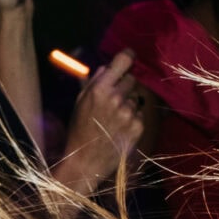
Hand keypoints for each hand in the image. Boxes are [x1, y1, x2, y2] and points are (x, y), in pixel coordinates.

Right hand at [52, 50, 142, 196]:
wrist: (85, 162)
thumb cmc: (79, 131)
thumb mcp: (79, 103)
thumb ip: (92, 83)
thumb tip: (105, 68)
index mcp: (100, 89)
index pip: (123, 61)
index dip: (128, 56)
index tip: (129, 56)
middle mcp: (117, 98)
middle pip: (131, 79)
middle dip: (124, 86)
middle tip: (114, 99)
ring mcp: (129, 113)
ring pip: (136, 98)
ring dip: (128, 104)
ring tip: (115, 118)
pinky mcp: (138, 127)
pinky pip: (139, 114)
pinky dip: (132, 118)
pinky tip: (120, 128)